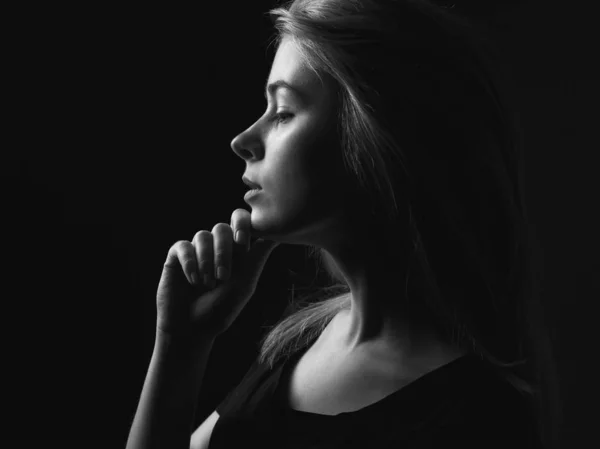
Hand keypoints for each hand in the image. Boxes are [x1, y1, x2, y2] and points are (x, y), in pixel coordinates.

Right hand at [156, 208, 279, 338]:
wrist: (192, 330)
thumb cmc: (222, 309)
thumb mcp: (246, 282)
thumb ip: (259, 256)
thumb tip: (278, 234)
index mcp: (235, 249)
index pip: (240, 220)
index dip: (242, 224)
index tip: (243, 243)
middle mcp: (215, 246)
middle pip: (221, 227)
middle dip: (224, 251)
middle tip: (224, 276)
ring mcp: (196, 250)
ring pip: (202, 235)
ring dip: (207, 260)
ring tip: (208, 284)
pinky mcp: (176, 257)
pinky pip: (183, 246)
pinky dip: (190, 263)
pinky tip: (193, 281)